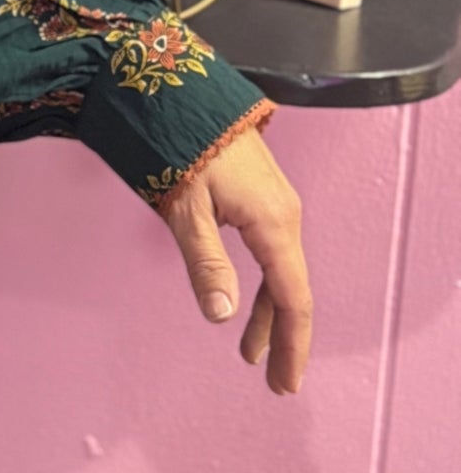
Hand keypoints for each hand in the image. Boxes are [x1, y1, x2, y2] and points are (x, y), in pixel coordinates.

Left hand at [158, 125, 310, 392]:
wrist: (180, 90)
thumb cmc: (179, 147)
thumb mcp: (185, 211)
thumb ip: (206, 264)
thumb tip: (223, 316)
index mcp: (274, 223)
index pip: (293, 300)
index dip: (291, 345)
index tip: (285, 383)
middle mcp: (285, 215)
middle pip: (292, 290)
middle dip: (284, 338)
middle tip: (275, 382)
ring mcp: (276, 203)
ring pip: (280, 272)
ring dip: (268, 314)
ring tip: (251, 353)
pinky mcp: (261, 194)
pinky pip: (271, 251)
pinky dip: (262, 284)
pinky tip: (244, 300)